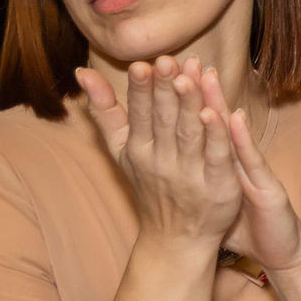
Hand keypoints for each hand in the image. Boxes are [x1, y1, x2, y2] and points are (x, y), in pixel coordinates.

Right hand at [75, 56, 241, 249]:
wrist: (176, 239)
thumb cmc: (149, 186)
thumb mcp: (121, 150)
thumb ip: (106, 111)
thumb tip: (81, 72)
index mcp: (139, 148)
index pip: (140, 114)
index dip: (141, 90)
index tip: (142, 64)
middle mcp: (162, 161)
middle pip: (163, 120)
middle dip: (164, 90)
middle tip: (166, 61)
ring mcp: (190, 174)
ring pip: (189, 134)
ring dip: (188, 105)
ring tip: (187, 78)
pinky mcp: (218, 186)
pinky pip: (215, 156)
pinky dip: (215, 135)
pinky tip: (214, 113)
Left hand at [190, 66, 300, 270]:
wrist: (282, 253)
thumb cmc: (248, 228)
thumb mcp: (216, 201)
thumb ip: (198, 180)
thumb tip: (170, 170)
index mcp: (220, 163)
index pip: (199, 126)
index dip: (182, 101)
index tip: (164, 74)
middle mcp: (237, 161)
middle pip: (214, 120)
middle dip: (197, 90)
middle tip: (181, 60)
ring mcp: (254, 172)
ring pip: (233, 133)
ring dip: (218, 104)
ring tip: (203, 76)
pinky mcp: (268, 188)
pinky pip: (252, 162)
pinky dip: (242, 139)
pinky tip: (233, 118)